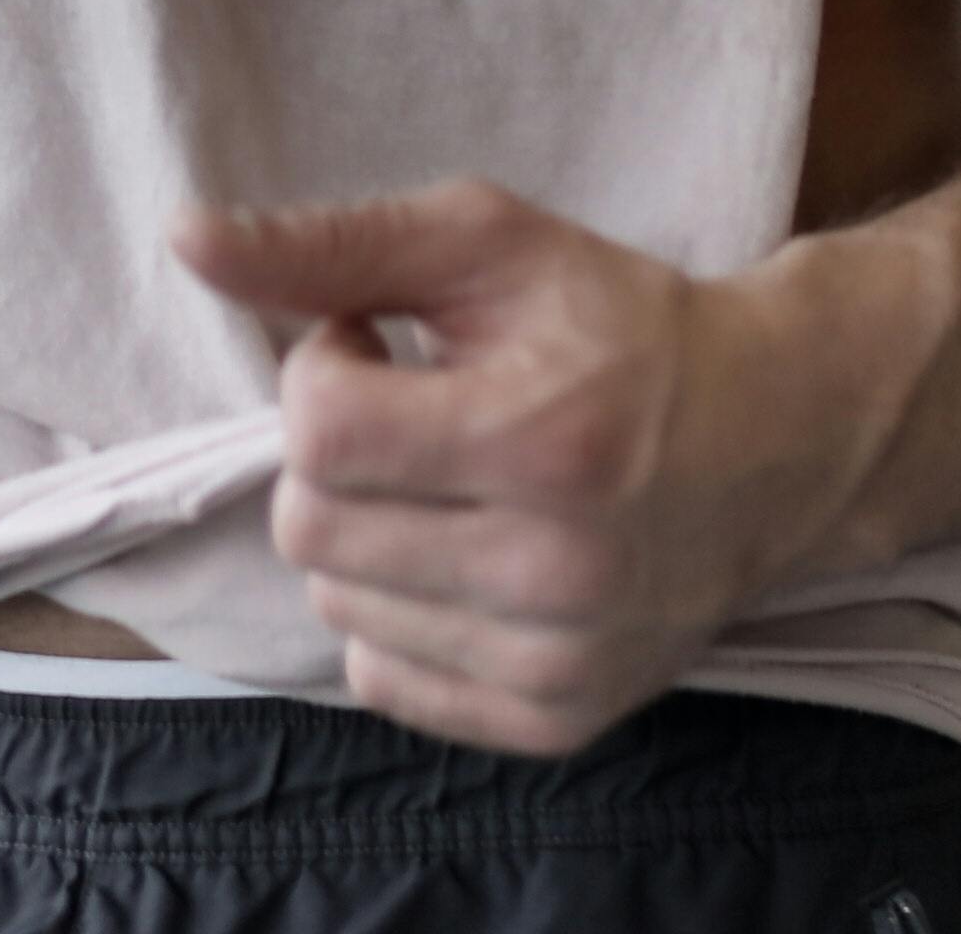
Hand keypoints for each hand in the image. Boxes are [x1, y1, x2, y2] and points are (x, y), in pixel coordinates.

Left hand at [173, 182, 931, 756]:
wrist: (775, 438)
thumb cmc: (618, 324)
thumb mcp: (487, 244)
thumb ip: (330, 244)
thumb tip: (185, 241)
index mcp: (541, 438)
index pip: (320, 435)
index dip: (321, 369)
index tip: (373, 341)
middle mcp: (555, 569)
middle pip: (312, 529)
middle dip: (334, 456)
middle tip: (411, 411)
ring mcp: (558, 659)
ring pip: (337, 606)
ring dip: (362, 532)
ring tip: (444, 478)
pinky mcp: (557, 720)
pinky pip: (384, 678)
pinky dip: (397, 613)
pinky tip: (461, 553)